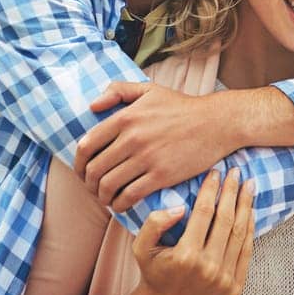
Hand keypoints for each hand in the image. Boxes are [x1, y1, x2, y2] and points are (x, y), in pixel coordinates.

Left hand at [76, 81, 237, 211]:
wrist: (216, 123)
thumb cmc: (181, 107)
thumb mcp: (149, 90)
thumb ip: (118, 91)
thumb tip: (92, 105)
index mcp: (126, 116)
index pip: (86, 145)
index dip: (78, 163)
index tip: (81, 171)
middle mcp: (132, 137)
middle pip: (94, 169)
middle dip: (88, 183)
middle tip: (92, 188)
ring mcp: (146, 158)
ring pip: (109, 185)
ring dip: (102, 197)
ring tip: (106, 198)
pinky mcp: (161, 175)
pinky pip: (130, 196)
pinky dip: (119, 204)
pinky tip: (121, 204)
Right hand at [116, 169, 254, 294]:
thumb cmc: (153, 271)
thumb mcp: (141, 246)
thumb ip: (154, 222)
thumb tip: (180, 207)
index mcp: (186, 256)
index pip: (204, 212)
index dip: (211, 189)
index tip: (215, 172)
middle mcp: (208, 268)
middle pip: (226, 220)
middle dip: (232, 191)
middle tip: (236, 171)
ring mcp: (224, 279)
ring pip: (240, 234)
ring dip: (246, 206)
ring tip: (249, 186)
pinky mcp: (235, 288)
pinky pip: (246, 252)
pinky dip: (250, 229)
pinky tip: (250, 211)